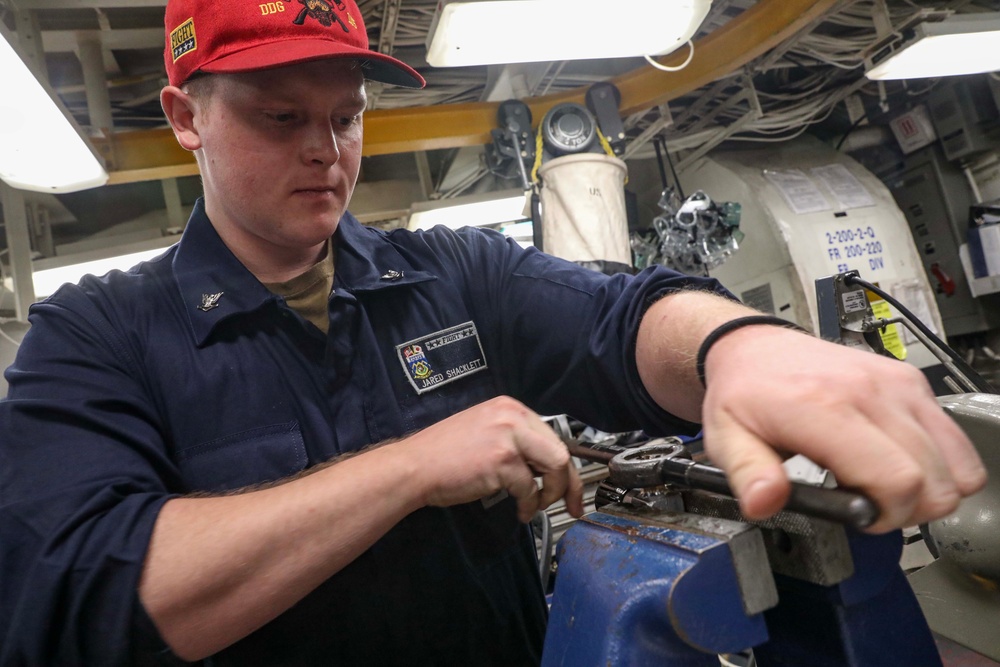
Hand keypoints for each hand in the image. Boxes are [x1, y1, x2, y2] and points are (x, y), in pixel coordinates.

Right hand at [398, 396, 584, 521]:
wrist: (415, 466)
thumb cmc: (443, 456)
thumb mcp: (484, 433)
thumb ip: (514, 441)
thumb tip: (543, 466)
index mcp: (509, 407)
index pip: (552, 435)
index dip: (565, 465)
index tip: (570, 485)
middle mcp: (512, 415)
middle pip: (561, 450)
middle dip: (570, 483)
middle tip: (572, 504)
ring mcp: (508, 436)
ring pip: (556, 467)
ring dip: (552, 493)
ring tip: (537, 506)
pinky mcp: (502, 459)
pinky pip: (530, 488)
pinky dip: (529, 505)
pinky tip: (520, 511)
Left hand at [700, 325, 986, 532]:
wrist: (755, 349)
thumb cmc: (743, 392)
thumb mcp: (726, 437)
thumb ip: (748, 474)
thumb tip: (764, 502)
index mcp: (824, 407)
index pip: (897, 480)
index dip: (886, 515)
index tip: (859, 516)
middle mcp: (869, 391)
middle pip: (935, 480)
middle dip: (908, 509)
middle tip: (869, 502)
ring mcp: (897, 384)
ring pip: (957, 464)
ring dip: (929, 489)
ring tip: (883, 483)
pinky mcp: (911, 381)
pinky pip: (956, 440)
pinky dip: (938, 464)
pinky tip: (896, 461)